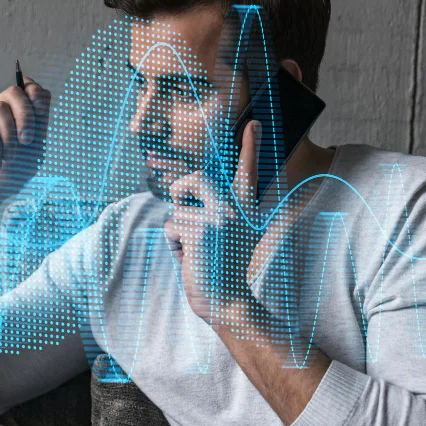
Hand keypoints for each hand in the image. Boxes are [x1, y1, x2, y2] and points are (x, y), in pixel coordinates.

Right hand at [0, 78, 50, 214]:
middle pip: (14, 92)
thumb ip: (38, 122)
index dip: (36, 95)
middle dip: (26, 115)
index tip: (41, 113)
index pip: (27, 89)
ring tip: (8, 159)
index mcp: (14, 116)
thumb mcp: (32, 151)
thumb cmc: (6, 178)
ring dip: (10, 137)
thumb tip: (40, 92)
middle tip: (27, 141)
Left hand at [163, 120, 260, 324]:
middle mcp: (236, 209)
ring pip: (179, 209)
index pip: (248, 172)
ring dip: (179, 230)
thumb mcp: (229, 236)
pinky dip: (174, 244)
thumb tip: (187, 193)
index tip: (252, 123)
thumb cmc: (223, 270)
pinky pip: (172, 226)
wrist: (229, 302)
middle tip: (184, 212)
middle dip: (181, 191)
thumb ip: (218, 214)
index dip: (250, 147)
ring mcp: (219, 218)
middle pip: (197, 178)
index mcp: (246, 209)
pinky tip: (190, 258)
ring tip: (195, 250)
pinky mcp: (200, 230)